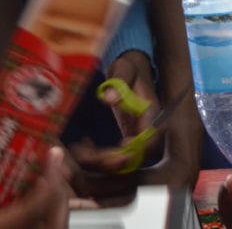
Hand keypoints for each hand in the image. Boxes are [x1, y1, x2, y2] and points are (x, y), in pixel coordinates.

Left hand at [70, 51, 160, 175]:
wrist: (130, 70)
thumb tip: (110, 98)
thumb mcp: (124, 69)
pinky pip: (115, 156)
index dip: (134, 151)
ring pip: (123, 162)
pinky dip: (98, 158)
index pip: (150, 141)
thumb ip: (119, 82)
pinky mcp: (127, 140)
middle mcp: (148, 130)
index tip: (115, 150)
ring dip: (100, 164)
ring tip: (79, 153)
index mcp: (152, 114)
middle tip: (87, 157)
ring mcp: (137, 136)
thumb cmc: (129, 68)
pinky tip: (83, 146)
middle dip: (111, 163)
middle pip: (135, 158)